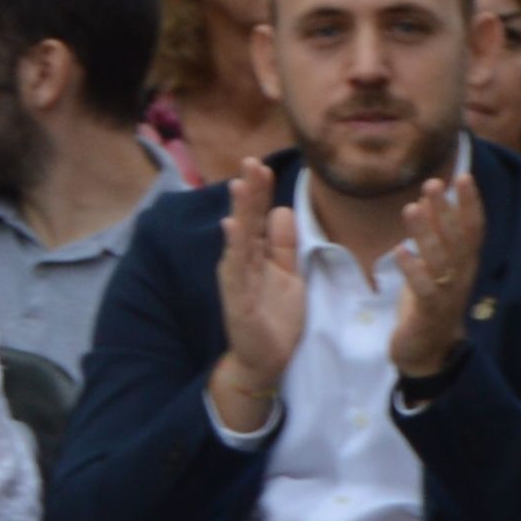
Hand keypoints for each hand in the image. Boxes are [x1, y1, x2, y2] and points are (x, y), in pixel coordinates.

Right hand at [208, 164, 306, 429]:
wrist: (266, 359)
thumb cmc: (275, 316)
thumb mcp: (289, 274)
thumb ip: (285, 245)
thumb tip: (282, 210)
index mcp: (256, 256)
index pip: (257, 217)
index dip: (260, 192)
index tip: (262, 164)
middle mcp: (242, 263)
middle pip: (246, 221)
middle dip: (249, 192)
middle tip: (250, 161)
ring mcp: (237, 280)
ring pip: (238, 240)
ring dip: (239, 212)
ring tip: (239, 185)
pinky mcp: (237, 300)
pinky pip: (234, 271)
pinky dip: (233, 249)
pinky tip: (231, 227)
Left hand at [386, 161, 486, 383]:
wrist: (429, 353)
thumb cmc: (430, 304)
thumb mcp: (434, 265)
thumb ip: (433, 234)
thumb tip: (427, 198)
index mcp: (466, 264)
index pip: (474, 228)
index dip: (470, 203)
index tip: (463, 175)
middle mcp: (462, 276)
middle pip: (458, 239)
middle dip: (446, 210)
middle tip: (433, 183)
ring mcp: (448, 295)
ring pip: (440, 260)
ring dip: (425, 233)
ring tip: (411, 208)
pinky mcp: (429, 314)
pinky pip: (423, 289)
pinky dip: (412, 270)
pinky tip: (399, 252)